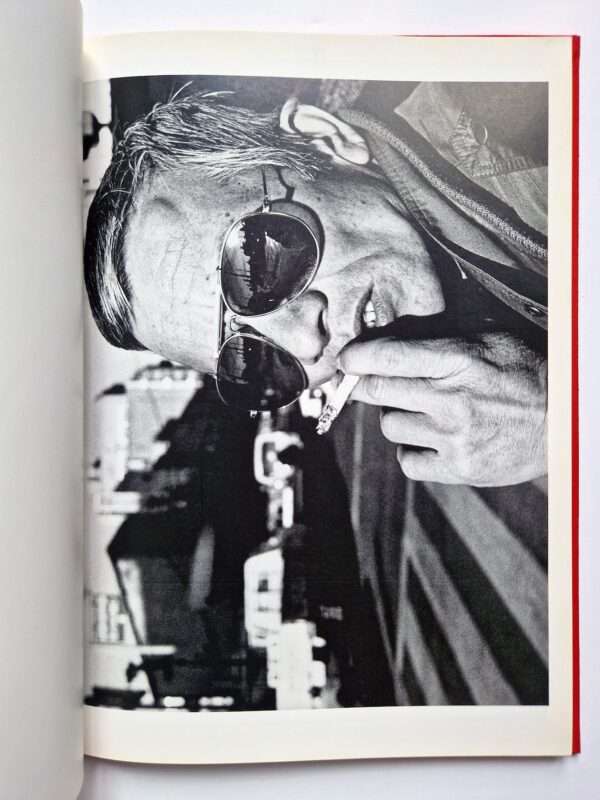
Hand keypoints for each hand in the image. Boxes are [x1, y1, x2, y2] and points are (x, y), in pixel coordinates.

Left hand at [339, 332, 546, 485]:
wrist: (566, 419)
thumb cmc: (525, 372)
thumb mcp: (489, 340)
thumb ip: (440, 341)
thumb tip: (387, 341)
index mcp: (457, 361)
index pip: (387, 357)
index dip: (356, 357)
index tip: (346, 359)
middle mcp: (451, 400)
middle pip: (376, 392)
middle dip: (365, 385)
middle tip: (369, 383)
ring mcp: (454, 437)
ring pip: (389, 425)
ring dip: (395, 416)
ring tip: (420, 411)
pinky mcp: (459, 468)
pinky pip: (407, 460)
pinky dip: (411, 450)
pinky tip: (428, 439)